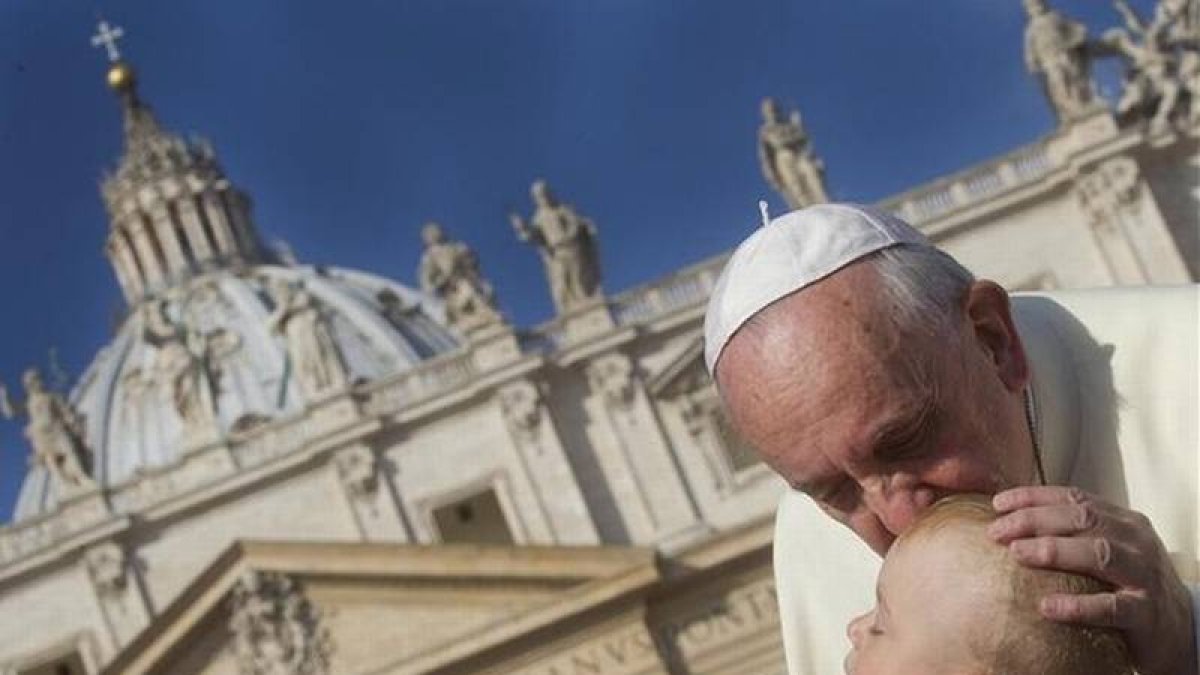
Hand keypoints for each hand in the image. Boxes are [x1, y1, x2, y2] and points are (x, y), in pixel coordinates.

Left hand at [989, 486, 1194, 674]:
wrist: (1180, 629)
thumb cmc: (1130, 585)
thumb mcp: (1109, 550)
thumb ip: (1073, 534)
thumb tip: (1013, 525)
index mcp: (1123, 521)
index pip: (1075, 499)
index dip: (1034, 497)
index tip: (998, 504)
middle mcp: (1136, 541)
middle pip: (1082, 520)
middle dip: (1034, 520)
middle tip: (997, 531)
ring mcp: (1144, 575)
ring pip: (1098, 553)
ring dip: (1053, 551)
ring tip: (1016, 554)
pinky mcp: (1146, 613)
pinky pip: (1111, 607)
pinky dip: (1078, 605)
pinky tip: (1047, 607)